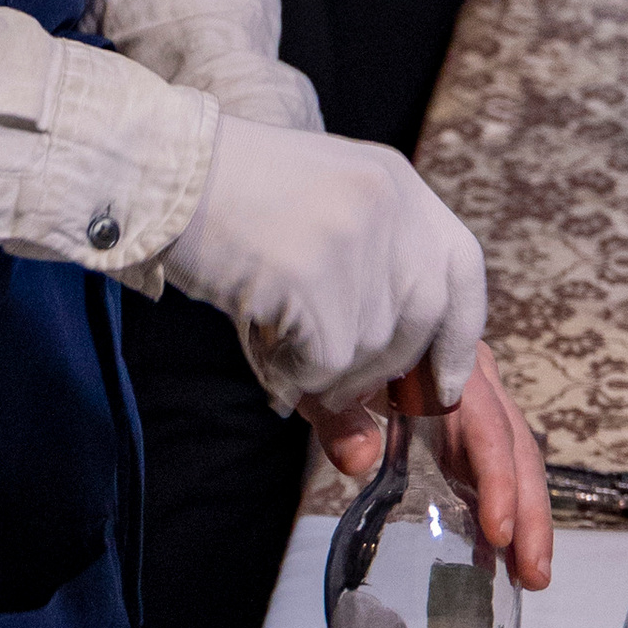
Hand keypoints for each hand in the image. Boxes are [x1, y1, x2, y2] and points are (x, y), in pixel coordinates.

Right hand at [162, 114, 485, 411]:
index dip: (460, 335)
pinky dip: (295, 373)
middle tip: (330, 370)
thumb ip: (354, 332)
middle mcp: (389, 204)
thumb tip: (365, 456)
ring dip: (326, 369)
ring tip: (278, 334)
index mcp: (398, 183)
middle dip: (385, 368)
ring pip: (371, 350)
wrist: (165, 171)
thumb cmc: (234, 211)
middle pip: (423, 319)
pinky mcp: (314, 272)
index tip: (446, 384)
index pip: (463, 266)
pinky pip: (327, 364)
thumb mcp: (313, 244)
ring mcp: (354, 236)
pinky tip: (265, 342)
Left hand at [306, 343, 554, 592]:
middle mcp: (474, 378)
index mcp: (446, 360)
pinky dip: (504, 508)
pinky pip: (495, 466)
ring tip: (531, 575)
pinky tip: (504, 555)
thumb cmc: (330, 350)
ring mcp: (476, 402)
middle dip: (528, 512)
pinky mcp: (467, 427)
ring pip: (516, 458)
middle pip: (515, 446)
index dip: (497, 478)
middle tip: (533, 575)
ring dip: (528, 516)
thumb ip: (339, 420)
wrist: (332, 322)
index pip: (485, 422)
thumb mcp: (324, 381)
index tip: (498, 531)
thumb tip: (358, 461)